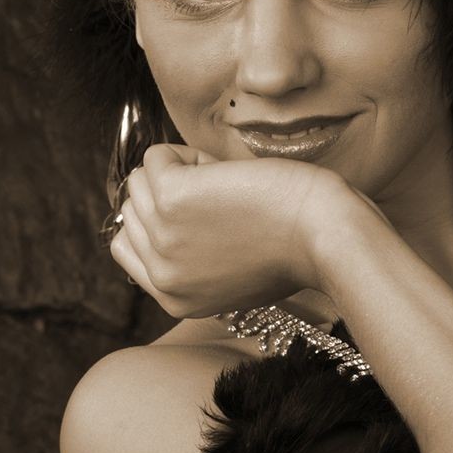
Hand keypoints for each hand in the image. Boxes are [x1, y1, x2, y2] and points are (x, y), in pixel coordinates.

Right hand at [109, 143, 347, 318]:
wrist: (325, 234)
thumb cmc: (295, 245)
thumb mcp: (234, 271)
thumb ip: (193, 258)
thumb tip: (163, 209)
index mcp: (174, 299)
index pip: (127, 246)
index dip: (158, 218)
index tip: (198, 212)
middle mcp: (161, 275)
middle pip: (133, 209)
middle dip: (173, 192)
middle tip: (224, 199)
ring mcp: (162, 237)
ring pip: (141, 180)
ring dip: (183, 171)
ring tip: (228, 186)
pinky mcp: (172, 198)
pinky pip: (157, 156)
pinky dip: (188, 153)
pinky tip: (224, 171)